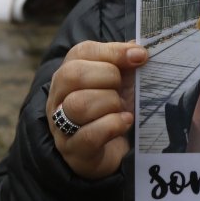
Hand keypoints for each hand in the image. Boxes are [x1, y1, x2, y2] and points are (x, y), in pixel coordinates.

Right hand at [46, 41, 147, 179]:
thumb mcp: (121, 82)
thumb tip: (139, 48)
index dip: (113, 51)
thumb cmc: (112, 110)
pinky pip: (89, 135)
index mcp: (69, 72)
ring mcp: (61, 125)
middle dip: (108, 77)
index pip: (82, 51)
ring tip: (122, 109)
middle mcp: (59, 96)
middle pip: (72, 74)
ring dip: (109, 103)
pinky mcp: (74, 151)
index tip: (140, 57)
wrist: (111, 152)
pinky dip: (113, 125)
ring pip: (78, 104)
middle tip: (122, 88)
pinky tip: (125, 122)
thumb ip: (127, 62)